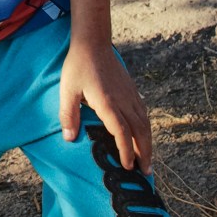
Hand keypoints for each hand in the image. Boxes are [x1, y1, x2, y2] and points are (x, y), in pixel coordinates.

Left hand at [60, 42, 151, 171]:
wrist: (93, 43)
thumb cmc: (78, 66)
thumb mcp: (67, 90)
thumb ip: (68, 114)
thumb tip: (69, 138)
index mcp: (108, 102)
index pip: (122, 132)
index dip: (127, 151)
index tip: (128, 167)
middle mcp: (124, 101)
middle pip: (140, 131)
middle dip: (144, 153)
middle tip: (146, 173)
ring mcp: (131, 95)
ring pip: (145, 123)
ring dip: (148, 143)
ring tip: (148, 161)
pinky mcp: (132, 90)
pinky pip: (144, 113)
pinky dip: (146, 129)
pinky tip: (144, 137)